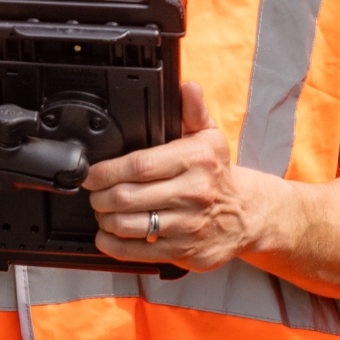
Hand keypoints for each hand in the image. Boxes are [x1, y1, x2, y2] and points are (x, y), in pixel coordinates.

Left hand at [84, 82, 287, 272]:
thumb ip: (192, 111)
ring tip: (103, 211)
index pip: (139, 165)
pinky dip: (114, 244)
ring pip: (128, 225)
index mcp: (196, 160)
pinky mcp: (183, 251)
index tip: (92, 174)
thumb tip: (187, 87)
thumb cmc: (219, 174)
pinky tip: (109, 235)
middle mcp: (193, 193)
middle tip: (95, 193)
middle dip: (100, 196)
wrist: (248, 214)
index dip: (107, 171)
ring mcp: (187, 225)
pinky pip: (136, 251)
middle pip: (127, 197)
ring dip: (105, 219)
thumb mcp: (210, 137)